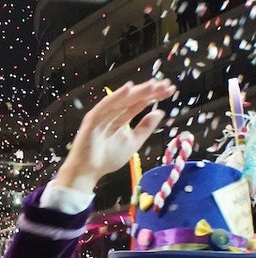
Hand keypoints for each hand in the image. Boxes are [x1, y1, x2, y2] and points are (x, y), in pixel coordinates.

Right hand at [55, 79, 175, 191]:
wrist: (87, 173)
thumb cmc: (106, 160)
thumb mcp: (133, 143)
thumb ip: (145, 128)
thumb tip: (159, 112)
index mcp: (121, 119)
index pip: (139, 104)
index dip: (154, 96)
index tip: (170, 90)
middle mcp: (111, 114)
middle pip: (132, 99)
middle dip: (148, 91)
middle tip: (165, 84)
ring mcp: (101, 116)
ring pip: (121, 100)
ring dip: (136, 92)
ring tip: (152, 85)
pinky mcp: (91, 120)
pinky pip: (104, 106)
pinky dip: (115, 97)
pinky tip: (128, 88)